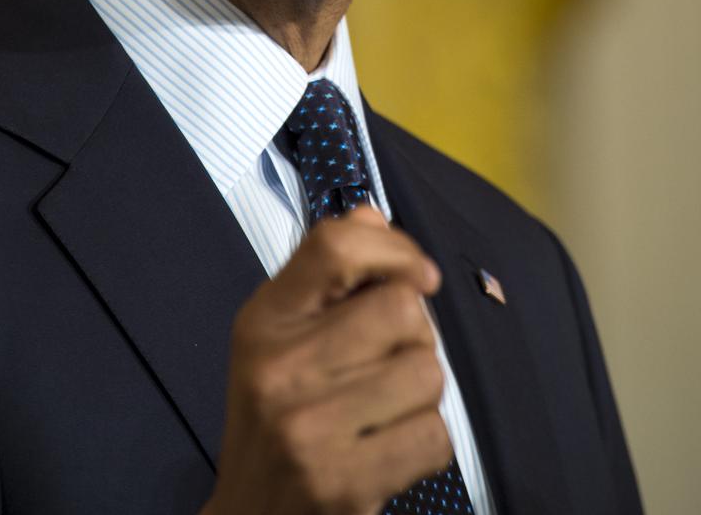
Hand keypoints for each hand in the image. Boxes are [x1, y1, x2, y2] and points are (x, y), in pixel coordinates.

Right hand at [199, 204, 451, 514]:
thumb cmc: (275, 414)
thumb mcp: (281, 335)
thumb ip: (326, 273)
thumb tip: (373, 215)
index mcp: (266, 319)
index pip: (336, 245)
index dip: (394, 248)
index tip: (419, 275)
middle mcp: (281, 368)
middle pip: (401, 309)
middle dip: (414, 333)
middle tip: (390, 359)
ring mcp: (310, 429)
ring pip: (427, 370)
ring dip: (422, 391)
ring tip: (387, 406)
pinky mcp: (345, 483)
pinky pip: (435, 435)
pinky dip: (426, 440)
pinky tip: (390, 444)